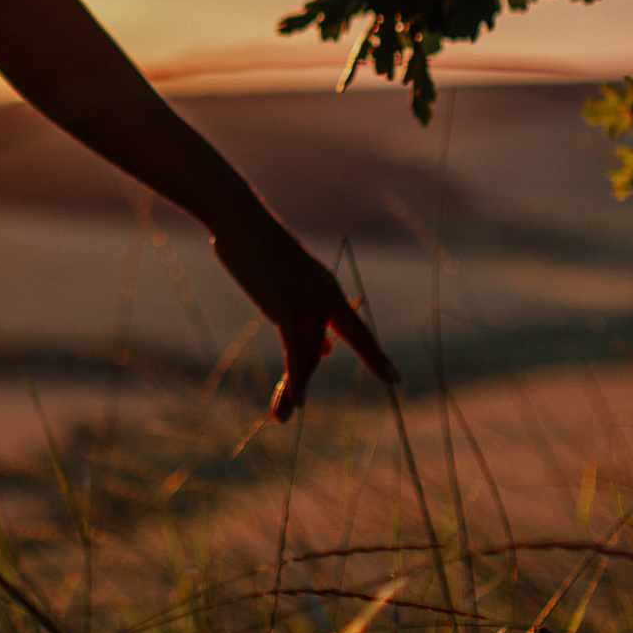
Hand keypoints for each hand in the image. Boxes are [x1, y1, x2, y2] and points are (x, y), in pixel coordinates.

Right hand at [213, 208, 397, 421]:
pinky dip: (294, 379)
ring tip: (283, 416)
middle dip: (361, 363)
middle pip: (344, 340)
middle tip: (367, 388)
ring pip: (310, 354)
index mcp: (326, 288)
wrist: (237, 216)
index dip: (375, 353)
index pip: (356, 327)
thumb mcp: (284, 283)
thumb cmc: (254, 245)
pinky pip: (295, 351)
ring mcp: (307, 299)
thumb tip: (324, 350)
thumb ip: (303, 315)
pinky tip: (292, 400)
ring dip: (296, 388)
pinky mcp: (285, 305)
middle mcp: (324, 294)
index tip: (395, 377)